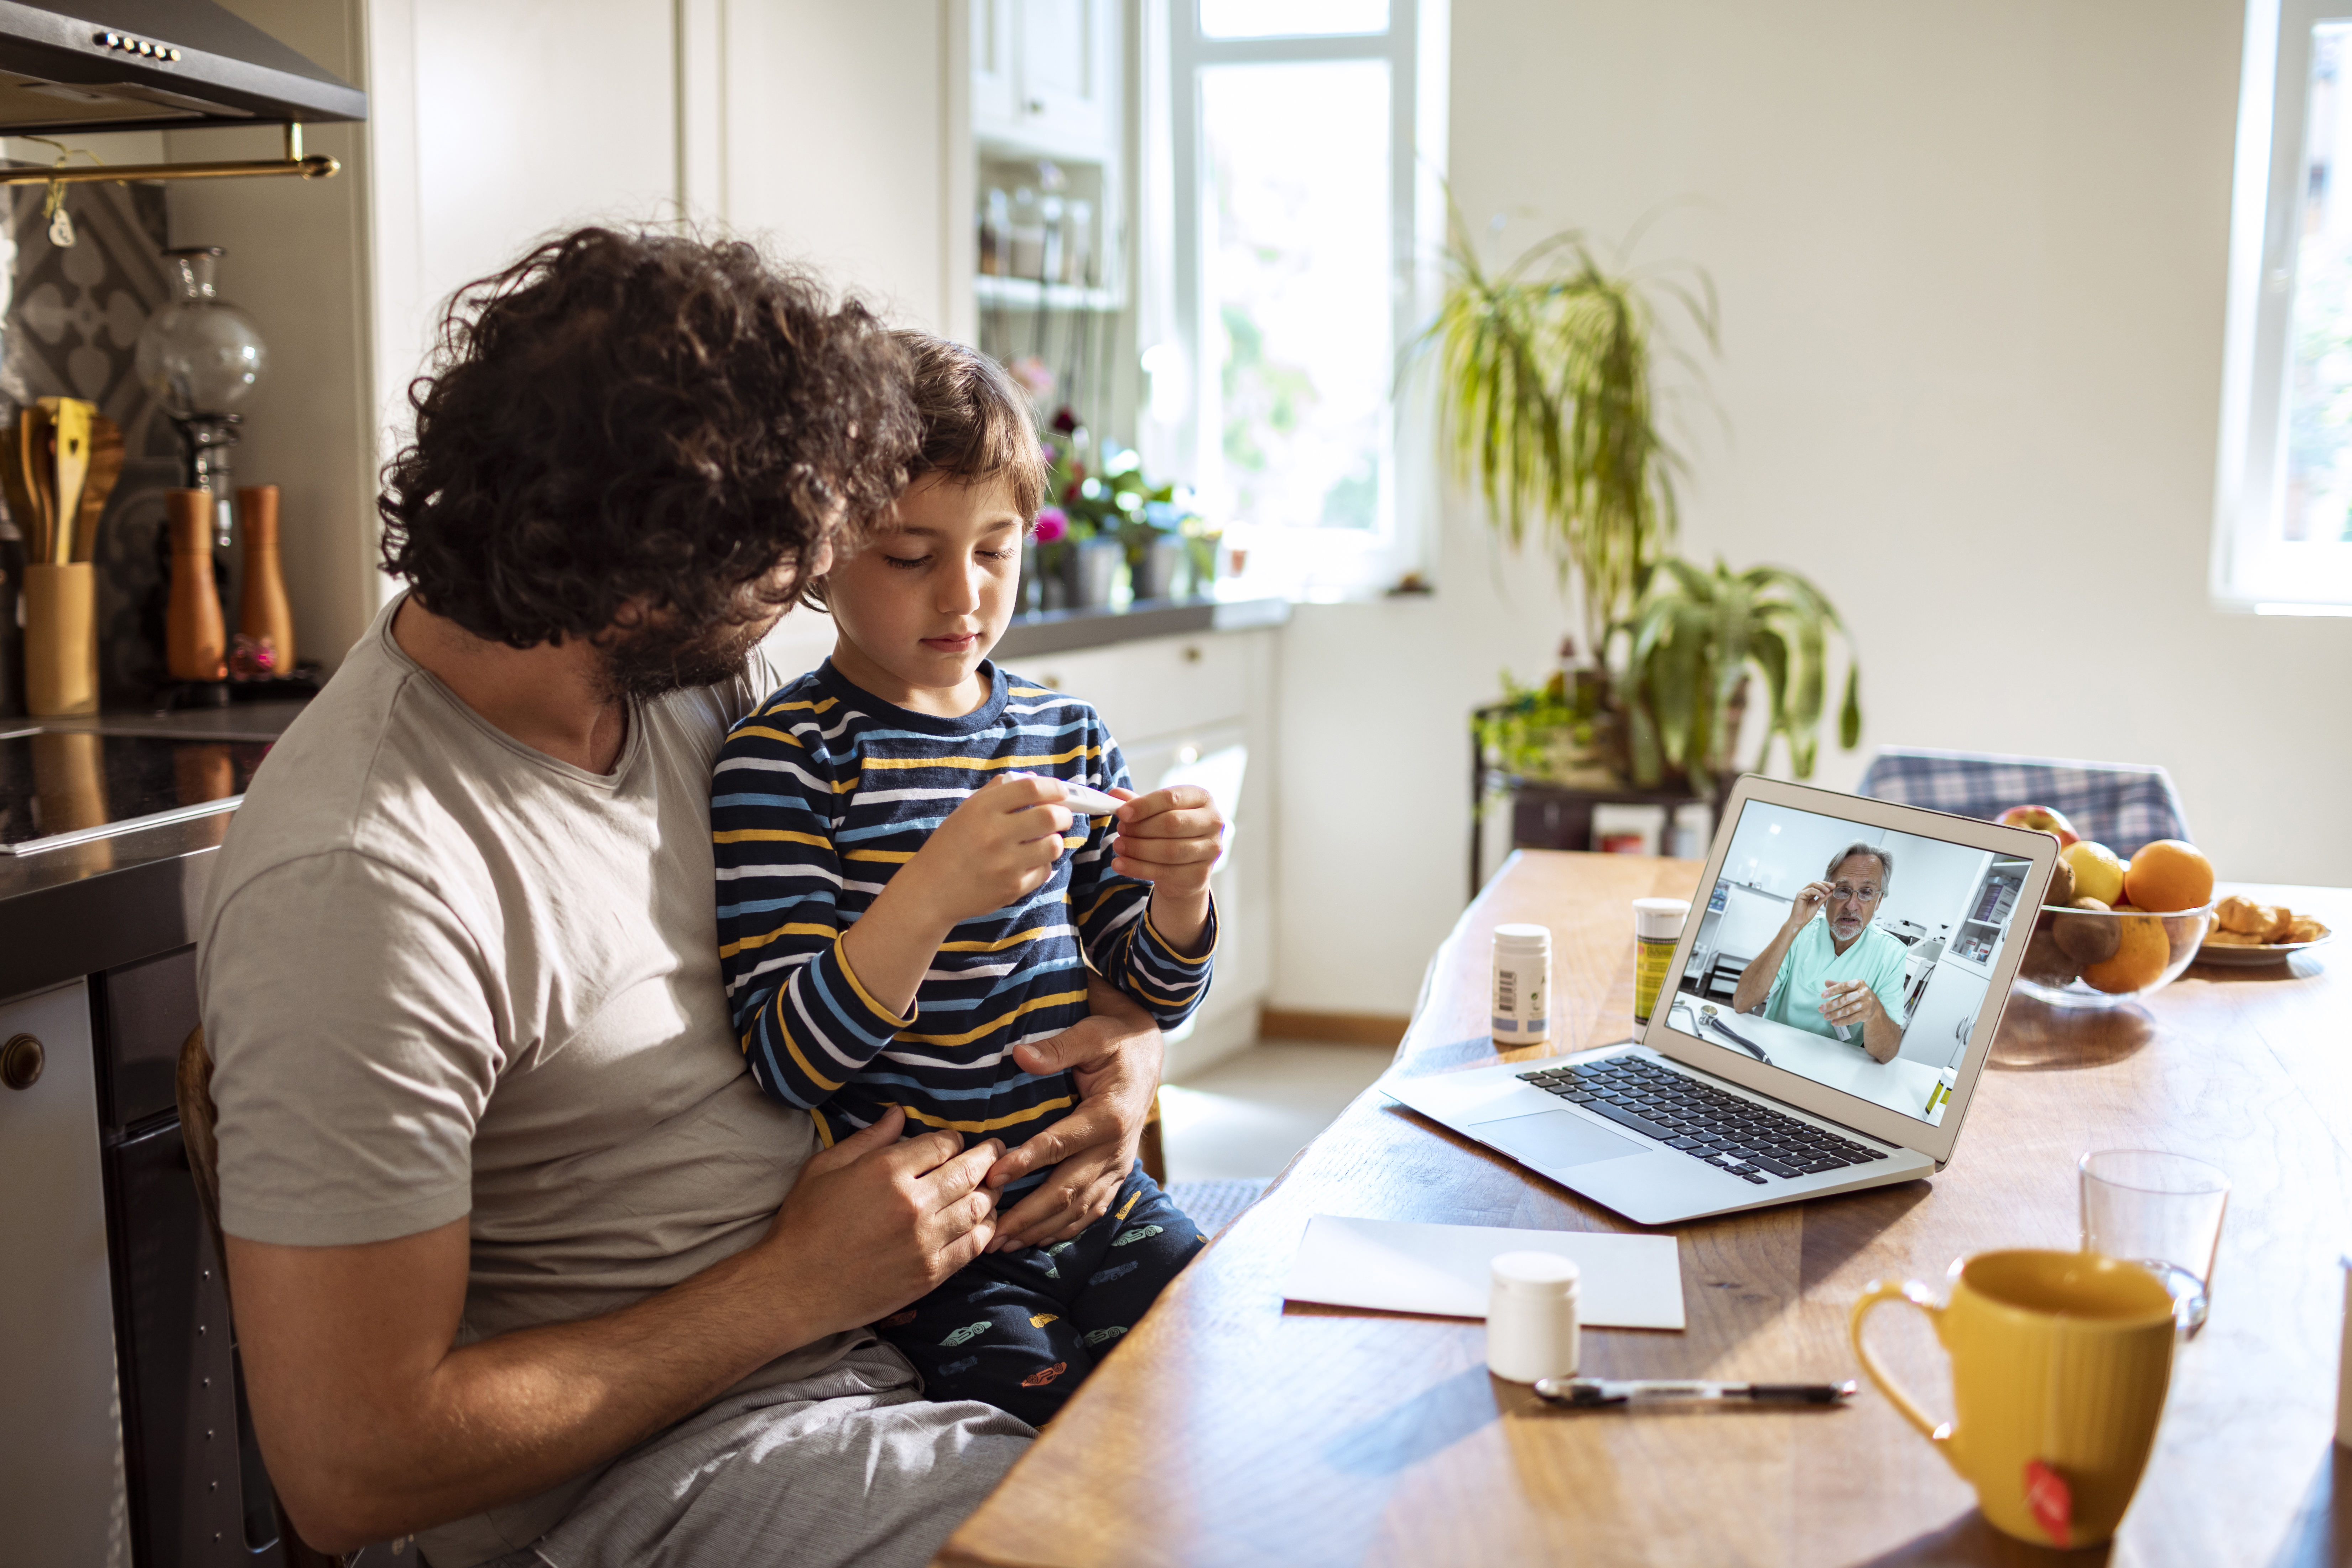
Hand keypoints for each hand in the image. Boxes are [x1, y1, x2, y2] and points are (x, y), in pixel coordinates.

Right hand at [761, 1106, 1004, 1331]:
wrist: (796, 1288)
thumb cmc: (804, 1224)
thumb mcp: (825, 1168)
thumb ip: (867, 1139)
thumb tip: (899, 1114)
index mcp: (887, 1171)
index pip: (942, 1144)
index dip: (954, 1140)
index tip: (955, 1142)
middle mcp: (913, 1203)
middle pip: (969, 1171)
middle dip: (987, 1157)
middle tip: (997, 1151)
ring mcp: (925, 1240)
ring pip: (978, 1207)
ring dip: (991, 1191)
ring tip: (994, 1184)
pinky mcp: (930, 1273)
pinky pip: (973, 1245)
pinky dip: (986, 1229)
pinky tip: (985, 1221)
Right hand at [901, 774, 1073, 925]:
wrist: (931, 891)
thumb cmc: (950, 847)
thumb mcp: (966, 811)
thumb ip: (998, 791)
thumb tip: (1034, 779)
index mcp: (982, 809)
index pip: (1031, 788)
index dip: (1054, 788)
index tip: (1061, 792)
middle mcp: (995, 834)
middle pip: (1050, 816)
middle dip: (1064, 814)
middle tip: (1061, 817)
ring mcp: (1005, 863)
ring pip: (1053, 845)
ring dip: (1054, 840)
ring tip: (1043, 840)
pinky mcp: (1013, 887)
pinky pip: (1044, 871)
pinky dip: (1041, 865)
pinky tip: (1027, 863)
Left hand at [983, 978, 1162, 1250]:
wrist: (1148, 1054)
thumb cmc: (1115, 1041)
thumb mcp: (1091, 1034)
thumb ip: (1058, 1048)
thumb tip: (1020, 1055)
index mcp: (1109, 1116)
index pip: (1059, 1145)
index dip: (1024, 1163)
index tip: (992, 1177)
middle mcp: (1116, 1148)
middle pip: (1067, 1189)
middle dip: (1027, 1215)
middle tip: (990, 1232)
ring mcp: (1118, 1165)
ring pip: (1078, 1207)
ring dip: (1041, 1229)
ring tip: (1004, 1244)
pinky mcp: (1118, 1173)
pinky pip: (1093, 1209)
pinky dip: (1066, 1228)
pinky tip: (1039, 1240)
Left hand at [1109, 784, 1224, 896]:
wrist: (1186, 868)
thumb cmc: (1171, 833)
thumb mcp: (1156, 813)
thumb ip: (1138, 803)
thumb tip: (1114, 795)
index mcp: (1202, 798)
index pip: (1171, 798)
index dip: (1144, 806)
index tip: (1122, 813)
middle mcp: (1213, 822)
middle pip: (1171, 823)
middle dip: (1140, 828)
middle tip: (1120, 831)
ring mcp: (1211, 849)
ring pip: (1169, 850)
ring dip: (1137, 849)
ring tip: (1119, 846)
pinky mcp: (1201, 874)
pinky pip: (1165, 872)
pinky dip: (1138, 869)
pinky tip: (1120, 864)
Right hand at [1786, 880, 1836, 933]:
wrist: (1799, 921)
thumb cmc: (1806, 915)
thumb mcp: (1817, 905)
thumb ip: (1823, 898)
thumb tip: (1831, 892)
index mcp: (1809, 893)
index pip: (1818, 885)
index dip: (1826, 885)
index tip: (1834, 886)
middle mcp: (1805, 891)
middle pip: (1816, 883)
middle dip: (1825, 884)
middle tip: (1833, 886)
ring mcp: (1802, 892)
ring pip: (1813, 884)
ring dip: (1822, 887)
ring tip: (1828, 890)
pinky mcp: (1800, 895)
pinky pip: (1810, 890)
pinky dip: (1817, 891)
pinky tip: (1822, 895)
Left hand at [1818, 979, 1884, 1031]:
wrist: (1874, 1006)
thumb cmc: (1857, 994)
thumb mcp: (1849, 988)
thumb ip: (1838, 985)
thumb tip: (1826, 982)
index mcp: (1859, 983)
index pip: (1844, 986)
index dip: (1833, 991)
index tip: (1822, 995)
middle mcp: (1864, 993)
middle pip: (1845, 1000)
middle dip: (1831, 1005)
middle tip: (1820, 1009)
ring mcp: (1866, 1004)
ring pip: (1848, 1010)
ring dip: (1835, 1014)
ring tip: (1825, 1016)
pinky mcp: (1866, 1014)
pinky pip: (1852, 1019)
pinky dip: (1842, 1021)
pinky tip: (1833, 1022)